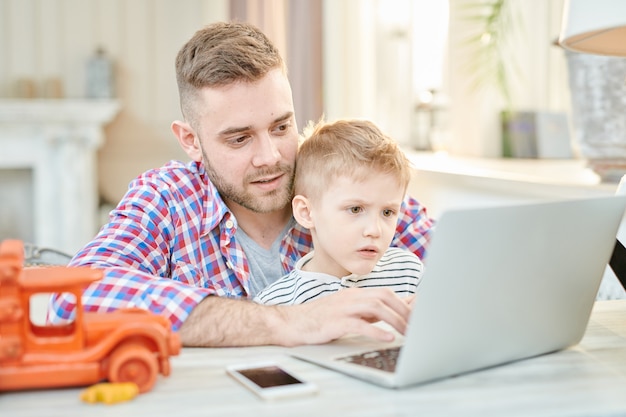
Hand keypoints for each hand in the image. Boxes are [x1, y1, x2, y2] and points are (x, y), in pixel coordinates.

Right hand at [277, 288, 411, 345]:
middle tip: (418, 326)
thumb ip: (371, 311)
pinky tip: (387, 338)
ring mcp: (343, 308)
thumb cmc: (322, 319)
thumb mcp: (349, 311)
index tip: (422, 314)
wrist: (292, 323)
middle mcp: (351, 297)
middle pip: (384, 296)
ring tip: (408, 333)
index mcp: (356, 294)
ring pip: (375, 307)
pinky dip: (375, 330)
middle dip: (404, 310)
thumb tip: (396, 310)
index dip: (406, 302)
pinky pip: (359, 324)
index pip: (386, 292)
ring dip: (395, 320)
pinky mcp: (334, 322)